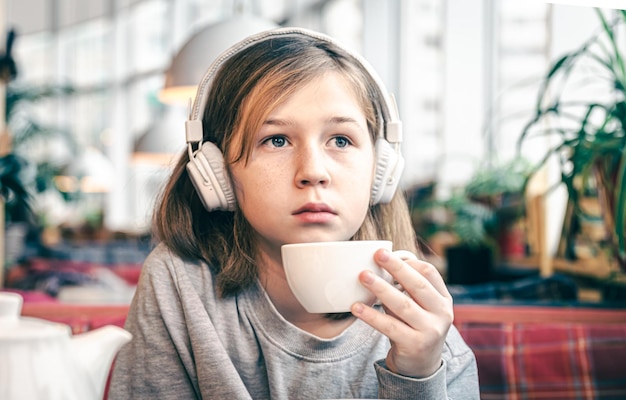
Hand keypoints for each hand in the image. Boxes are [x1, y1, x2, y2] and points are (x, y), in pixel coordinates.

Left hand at [351, 248, 452, 377]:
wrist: (421, 367)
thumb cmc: (414, 327)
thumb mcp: (420, 308)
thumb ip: (408, 289)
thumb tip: (380, 263)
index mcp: (443, 300)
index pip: (429, 273)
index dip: (409, 262)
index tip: (387, 254)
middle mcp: (442, 314)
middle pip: (418, 285)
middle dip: (397, 268)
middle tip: (378, 254)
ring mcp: (430, 331)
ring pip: (403, 305)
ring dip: (381, 288)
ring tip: (363, 276)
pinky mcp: (414, 345)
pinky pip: (390, 327)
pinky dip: (372, 316)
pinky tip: (356, 307)